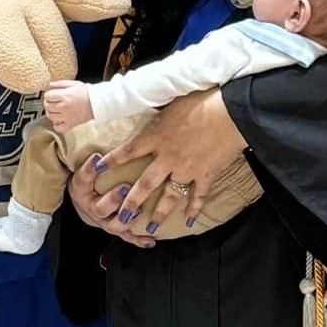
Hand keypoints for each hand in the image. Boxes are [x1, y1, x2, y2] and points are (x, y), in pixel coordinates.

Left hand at [44, 80, 94, 129]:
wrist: (97, 103)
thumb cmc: (86, 92)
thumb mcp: (73, 84)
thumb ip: (60, 84)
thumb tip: (50, 85)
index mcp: (64, 96)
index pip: (47, 96)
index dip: (48, 94)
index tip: (52, 94)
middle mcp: (64, 107)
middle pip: (47, 106)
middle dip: (48, 103)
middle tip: (53, 101)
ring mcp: (67, 117)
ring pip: (50, 117)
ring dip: (51, 112)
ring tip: (56, 109)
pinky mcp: (71, 124)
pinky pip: (58, 128)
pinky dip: (56, 124)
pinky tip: (59, 119)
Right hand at [66, 153, 155, 248]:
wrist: (86, 201)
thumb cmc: (87, 185)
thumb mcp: (84, 173)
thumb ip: (90, 166)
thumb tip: (97, 156)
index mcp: (83, 193)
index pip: (83, 180)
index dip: (90, 170)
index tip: (97, 159)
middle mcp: (94, 211)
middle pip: (101, 209)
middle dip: (113, 199)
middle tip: (124, 188)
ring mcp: (106, 222)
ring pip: (115, 226)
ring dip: (127, 219)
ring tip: (137, 211)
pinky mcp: (117, 229)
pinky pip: (127, 237)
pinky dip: (139, 239)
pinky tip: (150, 240)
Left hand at [94, 89, 246, 235]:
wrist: (228, 112)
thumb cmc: (200, 99)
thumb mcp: (172, 100)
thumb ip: (159, 110)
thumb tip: (148, 99)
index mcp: (156, 136)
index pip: (128, 151)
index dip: (113, 160)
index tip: (98, 167)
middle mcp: (168, 157)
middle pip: (145, 184)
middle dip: (131, 203)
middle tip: (121, 219)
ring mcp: (187, 168)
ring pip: (169, 196)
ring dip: (160, 213)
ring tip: (151, 227)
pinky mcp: (206, 174)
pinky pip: (198, 196)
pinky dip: (194, 209)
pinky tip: (189, 221)